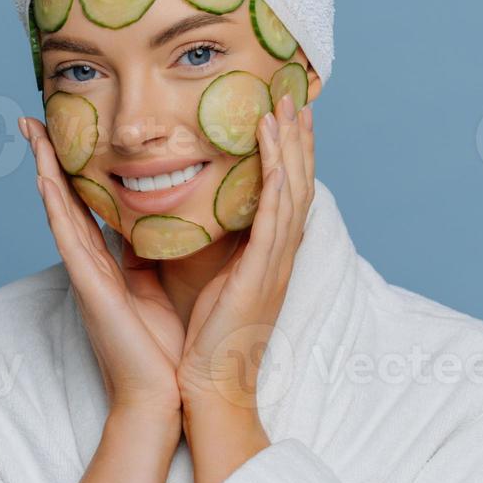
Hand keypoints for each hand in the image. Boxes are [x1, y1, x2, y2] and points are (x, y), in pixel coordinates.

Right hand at [21, 116, 185, 418]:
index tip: (65, 130)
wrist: (164, 393)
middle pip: (64, 200)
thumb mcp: (164, 287)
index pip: (89, 204)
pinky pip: (70, 240)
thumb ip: (157, 255)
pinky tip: (44, 179)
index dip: (74, 168)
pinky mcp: (91, 289)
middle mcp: (93, 263)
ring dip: (43, 171)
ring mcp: (87, 275)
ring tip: (32, 133)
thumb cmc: (167, 347)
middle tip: (32, 118)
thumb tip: (168, 224)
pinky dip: (56, 208)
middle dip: (47, 159)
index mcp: (112, 262)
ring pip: (59, 212)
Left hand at [177, 94, 315, 410]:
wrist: (209, 388)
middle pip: (299, 182)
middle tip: (295, 94)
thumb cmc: (202, 342)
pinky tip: (275, 155)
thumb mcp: (205, 281)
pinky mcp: (261, 275)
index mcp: (267, 255)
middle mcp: (279, 255)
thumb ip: (205, 245)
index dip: (288, 151)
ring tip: (285, 107)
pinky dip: (278, 184)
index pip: (285, 191)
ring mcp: (275, 264)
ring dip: (291, 147)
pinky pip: (276, 221)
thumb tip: (183, 213)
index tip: (283, 114)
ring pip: (293, 192)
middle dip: (297, 137)